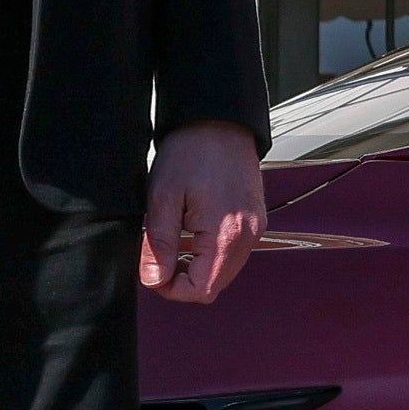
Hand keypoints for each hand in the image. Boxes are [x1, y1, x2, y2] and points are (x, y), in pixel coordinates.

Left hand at [144, 120, 264, 302]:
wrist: (219, 119)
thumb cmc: (191, 151)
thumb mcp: (163, 197)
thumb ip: (159, 244)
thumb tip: (154, 280)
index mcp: (228, 234)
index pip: (201, 290)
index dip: (171, 289)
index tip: (152, 271)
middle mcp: (250, 235)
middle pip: (215, 285)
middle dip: (184, 279)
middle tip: (160, 256)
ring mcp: (256, 227)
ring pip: (225, 271)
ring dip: (198, 266)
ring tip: (175, 240)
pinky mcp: (255, 218)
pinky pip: (234, 252)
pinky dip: (211, 252)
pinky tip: (193, 231)